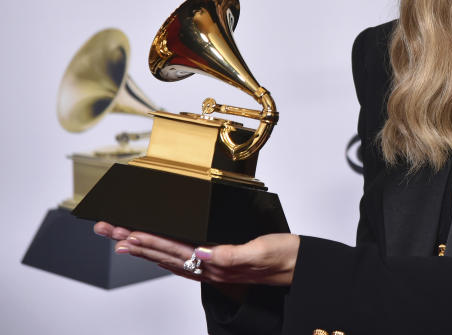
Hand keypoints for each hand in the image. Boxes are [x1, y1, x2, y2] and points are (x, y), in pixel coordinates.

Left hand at [93, 221, 299, 286]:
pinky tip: (155, 252)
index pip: (172, 250)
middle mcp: (208, 267)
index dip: (146, 240)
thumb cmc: (283, 256)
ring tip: (118, 239)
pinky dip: (163, 255)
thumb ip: (233, 254)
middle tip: (106, 230)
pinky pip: (182, 260)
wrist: (299, 266)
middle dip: (132, 241)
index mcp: (215, 263)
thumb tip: (205, 252)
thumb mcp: (261, 251)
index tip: (123, 233)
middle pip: (161, 253)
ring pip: (167, 257)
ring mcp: (212, 267)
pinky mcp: (219, 263)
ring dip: (141, 248)